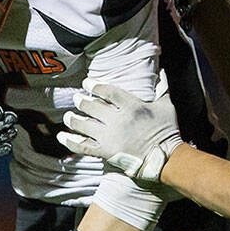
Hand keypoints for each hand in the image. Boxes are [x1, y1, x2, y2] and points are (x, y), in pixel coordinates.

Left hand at [56, 74, 183, 182]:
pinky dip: (70, 141)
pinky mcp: (106, 151)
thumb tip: (162, 72)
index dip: (94, 86)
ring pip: (84, 125)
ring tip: (68, 116)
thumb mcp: (167, 106)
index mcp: (131, 106)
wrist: (165, 158)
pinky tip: (62, 137)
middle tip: (76, 98)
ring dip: (73, 119)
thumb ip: (162, 88)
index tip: (86, 83)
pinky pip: (83, 145)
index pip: (107, 91)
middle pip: (92, 106)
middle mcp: (117, 119)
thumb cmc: (167, 131)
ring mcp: (110, 136)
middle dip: (81, 101)